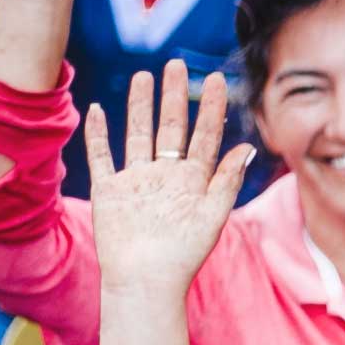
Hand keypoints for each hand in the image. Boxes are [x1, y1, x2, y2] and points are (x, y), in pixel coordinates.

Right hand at [89, 61, 253, 299]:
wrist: (145, 280)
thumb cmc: (183, 255)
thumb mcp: (213, 215)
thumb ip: (227, 180)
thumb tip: (248, 147)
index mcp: (194, 180)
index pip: (205, 136)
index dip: (211, 109)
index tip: (216, 80)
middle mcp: (166, 176)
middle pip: (170, 127)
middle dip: (174, 97)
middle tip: (176, 63)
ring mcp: (136, 181)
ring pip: (138, 134)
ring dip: (140, 105)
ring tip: (144, 76)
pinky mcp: (109, 191)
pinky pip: (102, 157)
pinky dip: (98, 135)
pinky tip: (96, 110)